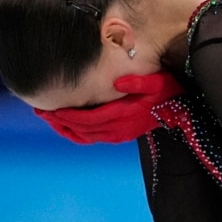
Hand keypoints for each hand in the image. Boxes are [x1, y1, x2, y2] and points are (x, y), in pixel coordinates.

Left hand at [34, 72, 184, 143]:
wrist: (179, 108)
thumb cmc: (167, 90)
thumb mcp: (157, 82)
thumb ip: (138, 82)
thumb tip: (117, 83)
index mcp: (125, 114)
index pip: (88, 117)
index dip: (67, 114)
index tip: (50, 107)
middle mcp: (119, 129)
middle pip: (82, 128)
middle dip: (60, 120)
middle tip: (41, 111)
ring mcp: (119, 135)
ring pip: (85, 136)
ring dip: (65, 128)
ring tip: (49, 119)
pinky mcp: (120, 136)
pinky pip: (92, 139)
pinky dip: (76, 135)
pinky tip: (67, 127)